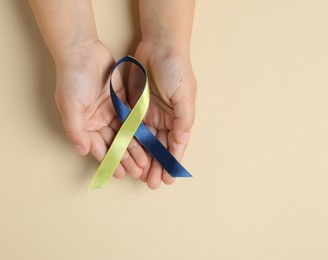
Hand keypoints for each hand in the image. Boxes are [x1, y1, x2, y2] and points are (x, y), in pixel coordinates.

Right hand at [54, 40, 147, 179]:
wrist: (83, 52)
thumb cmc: (72, 79)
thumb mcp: (70, 106)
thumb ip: (76, 129)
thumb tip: (82, 150)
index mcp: (85, 125)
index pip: (99, 149)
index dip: (110, 162)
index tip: (120, 175)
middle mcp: (98, 122)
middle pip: (115, 144)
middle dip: (126, 159)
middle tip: (139, 172)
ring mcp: (112, 112)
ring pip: (126, 134)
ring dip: (136, 148)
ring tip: (146, 162)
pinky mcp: (123, 102)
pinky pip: (133, 119)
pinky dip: (140, 130)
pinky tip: (149, 141)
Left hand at [128, 41, 196, 188]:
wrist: (160, 46)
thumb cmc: (177, 70)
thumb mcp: (185, 95)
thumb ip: (184, 120)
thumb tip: (181, 141)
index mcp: (179, 118)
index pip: (175, 145)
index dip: (171, 163)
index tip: (168, 179)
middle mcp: (165, 119)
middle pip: (159, 147)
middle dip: (156, 166)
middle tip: (151, 183)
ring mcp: (149, 113)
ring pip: (145, 142)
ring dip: (143, 158)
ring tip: (139, 175)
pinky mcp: (134, 106)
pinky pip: (131, 128)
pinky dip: (130, 142)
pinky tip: (127, 154)